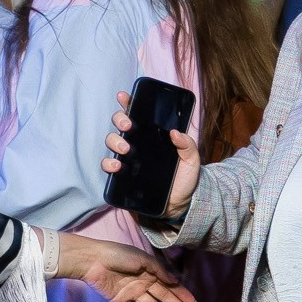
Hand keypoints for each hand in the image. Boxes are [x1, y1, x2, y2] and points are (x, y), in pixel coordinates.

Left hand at [53, 235, 197, 301]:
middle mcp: (143, 282)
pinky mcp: (120, 300)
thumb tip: (175, 281)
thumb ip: (159, 271)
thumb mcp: (143, 259)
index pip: (169, 284)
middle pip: (163, 296)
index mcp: (150, 271)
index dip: (181, 293)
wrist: (93, 260)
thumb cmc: (118, 255)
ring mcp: (132, 292)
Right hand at [102, 90, 201, 215]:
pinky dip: (109, 164)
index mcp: (151, 136)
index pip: (137, 114)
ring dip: (115, 141)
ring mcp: (127, 159)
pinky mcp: (122, 176)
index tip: (124, 96)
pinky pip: (109, 167)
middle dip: (120, 120)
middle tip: (128, 125)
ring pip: (112, 142)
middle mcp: (136, 144)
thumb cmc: (184, 179)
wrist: (180, 205)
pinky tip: (117, 165)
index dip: (128, 103)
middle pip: (120, 125)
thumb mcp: (191, 160)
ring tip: (125, 149)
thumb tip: (176, 133)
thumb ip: (188, 145)